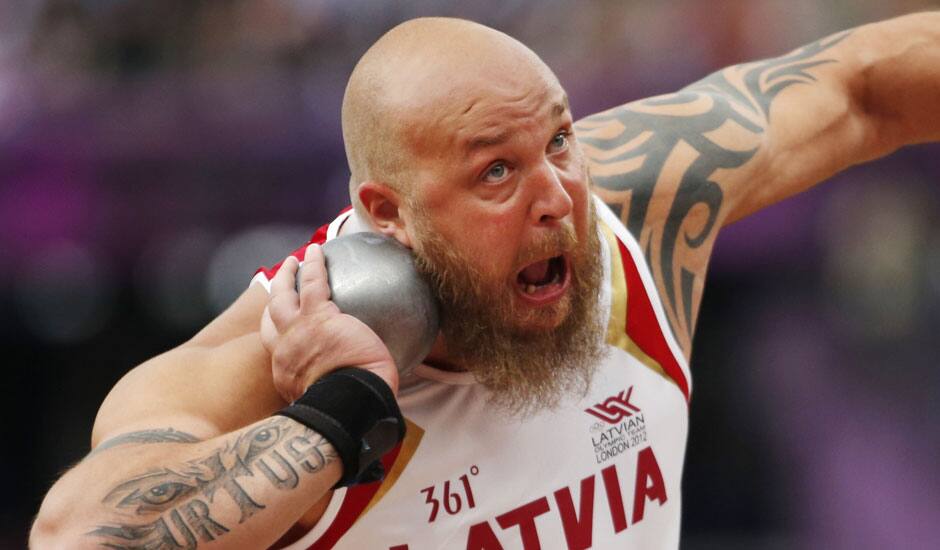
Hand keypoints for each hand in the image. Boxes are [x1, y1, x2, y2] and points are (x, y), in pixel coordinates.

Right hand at [260, 244, 398, 402]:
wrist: (350, 404)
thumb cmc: (351, 410)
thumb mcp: (332, 402)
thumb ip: (335, 389)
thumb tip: (357, 391)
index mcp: (288, 375)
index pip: (277, 350)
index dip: (277, 334)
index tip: (282, 327)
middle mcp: (284, 352)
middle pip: (270, 319)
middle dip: (272, 300)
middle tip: (276, 286)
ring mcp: (296, 331)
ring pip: (282, 296)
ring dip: (285, 276)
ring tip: (292, 261)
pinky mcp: (318, 315)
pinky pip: (312, 281)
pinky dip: (313, 264)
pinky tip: (316, 250)